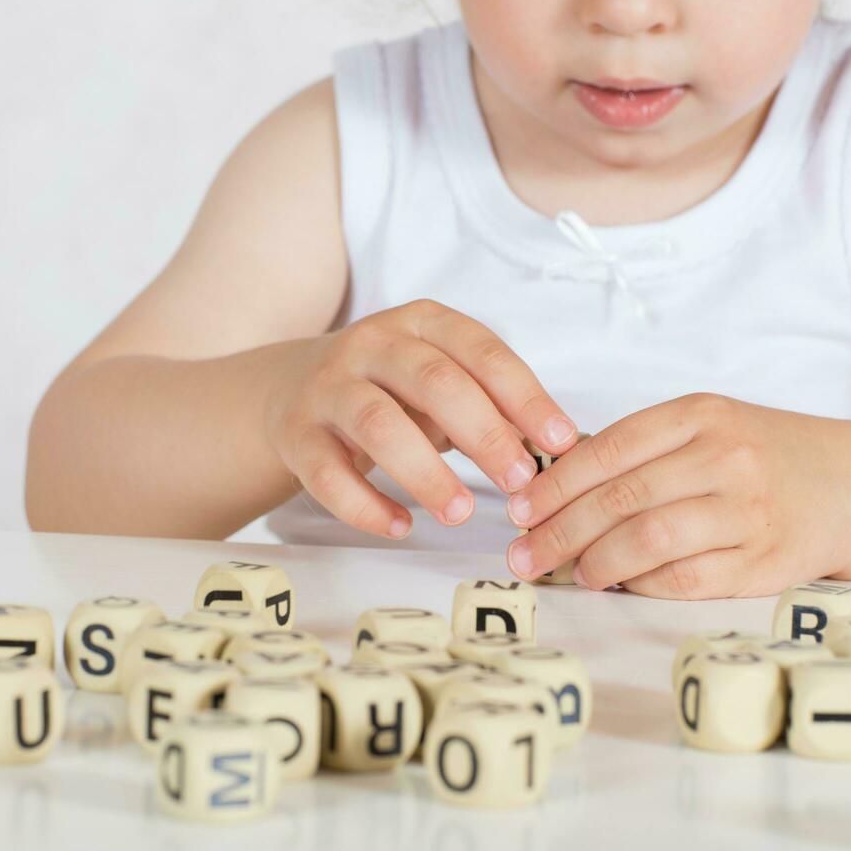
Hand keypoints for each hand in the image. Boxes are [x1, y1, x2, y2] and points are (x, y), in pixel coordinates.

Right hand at [265, 299, 577, 538]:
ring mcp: (329, 386)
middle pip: (433, 382)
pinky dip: (364, 505)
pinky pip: (327, 473)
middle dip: (483, 432)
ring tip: (460, 513)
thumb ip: (489, 408)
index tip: (559, 441)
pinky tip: (399, 527)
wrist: (291, 388)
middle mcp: (372, 344)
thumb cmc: (391, 391)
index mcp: (422, 323)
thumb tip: (551, 455)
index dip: (524, 396)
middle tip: (519, 482)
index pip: (481, 352)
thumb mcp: (441, 383)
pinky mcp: (296, 433)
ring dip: (424, 472)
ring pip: (377, 423)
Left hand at [503, 393, 850, 597]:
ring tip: (571, 573)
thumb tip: (548, 488)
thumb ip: (638, 450)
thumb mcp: (705, 428)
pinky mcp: (764, 561)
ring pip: (648, 541)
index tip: (518, 510)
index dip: (554, 485)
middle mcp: (726, 457)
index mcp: (701, 415)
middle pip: (621, 498)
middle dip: (559, 531)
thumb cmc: (759, 457)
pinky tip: (619, 585)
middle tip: (525, 555)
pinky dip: (642, 586)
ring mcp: (748, 511)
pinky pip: (685, 580)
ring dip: (596, 563)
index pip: (608, 449)